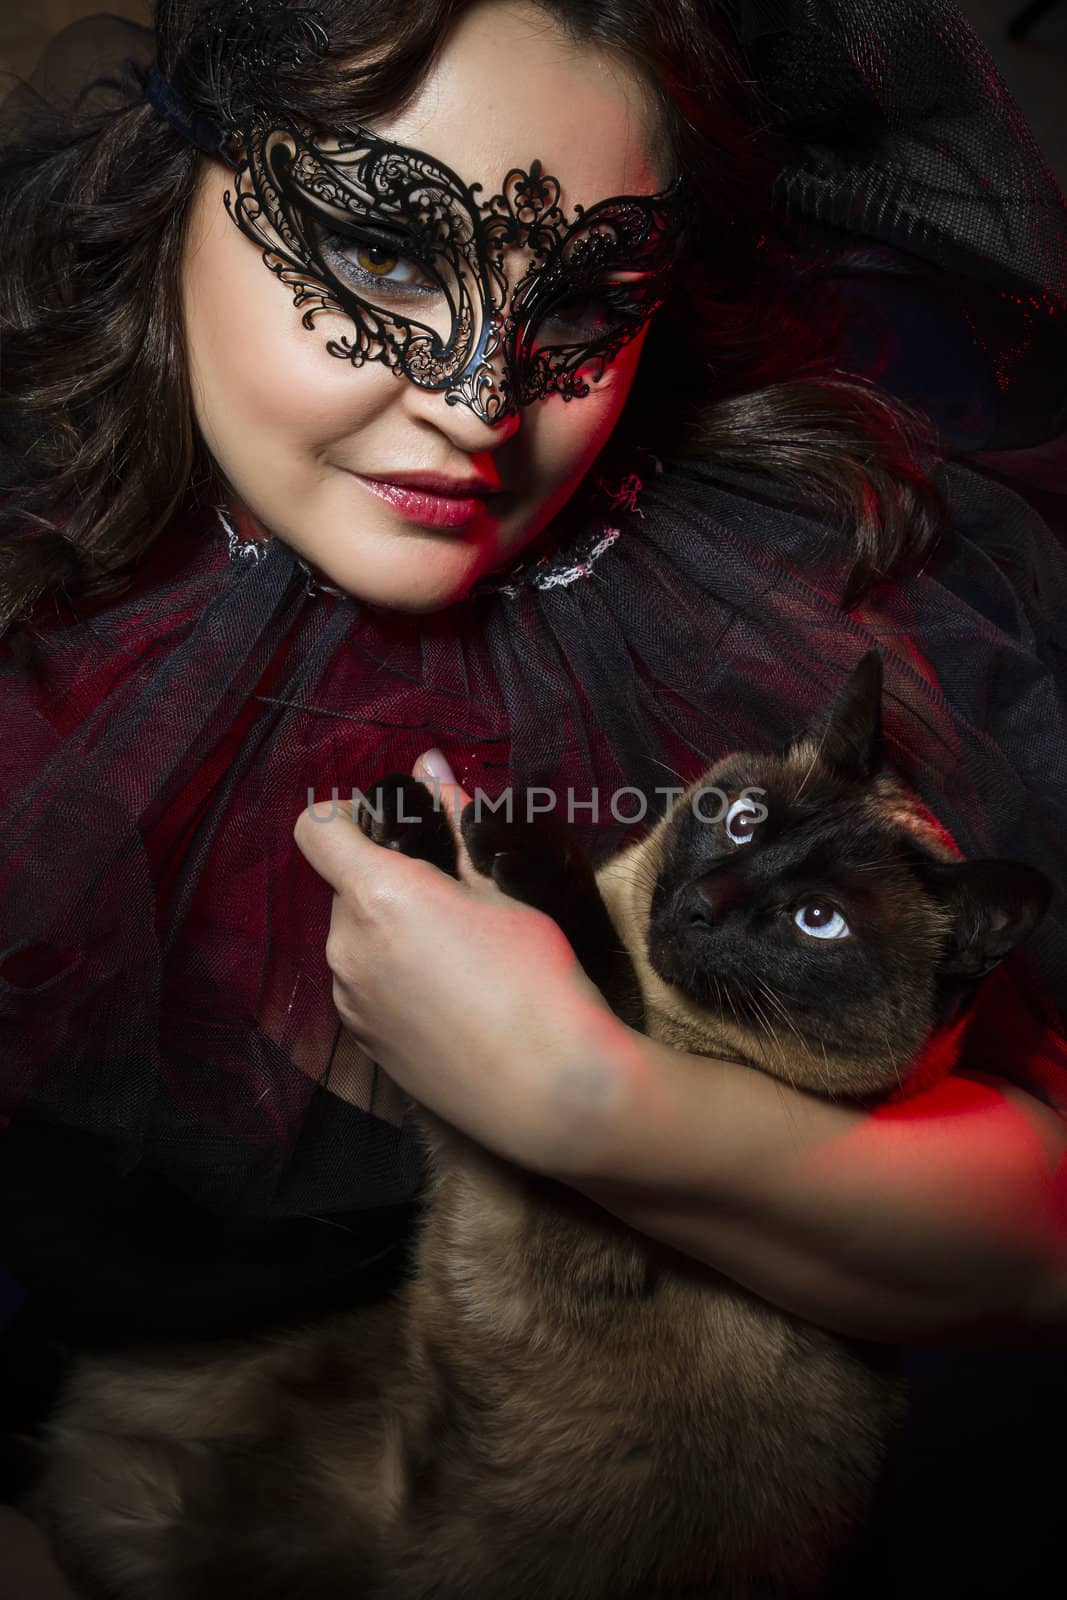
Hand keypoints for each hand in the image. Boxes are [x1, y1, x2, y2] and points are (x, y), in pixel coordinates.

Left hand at [292, 752, 628, 1173]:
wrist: (552, 1088)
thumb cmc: (536, 978)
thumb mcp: (502, 887)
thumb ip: (455, 825)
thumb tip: (430, 766)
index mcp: (377, 896)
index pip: (317, 831)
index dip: (344, 817)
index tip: (387, 825)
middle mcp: (346, 947)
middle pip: (347, 888)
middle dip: (389, 882)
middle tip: (455, 900)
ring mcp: (350, 999)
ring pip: (357, 939)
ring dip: (391, 933)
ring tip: (461, 958)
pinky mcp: (363, 1041)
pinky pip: (365, 986)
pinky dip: (395, 977)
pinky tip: (452, 999)